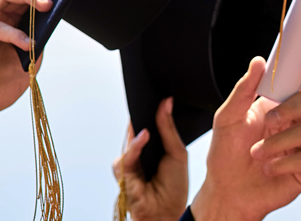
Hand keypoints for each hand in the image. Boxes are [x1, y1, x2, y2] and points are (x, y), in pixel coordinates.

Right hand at [113, 97, 189, 220]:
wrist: (167, 210)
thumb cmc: (174, 185)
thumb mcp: (177, 152)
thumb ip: (168, 128)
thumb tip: (166, 102)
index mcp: (152, 146)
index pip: (147, 123)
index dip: (150, 108)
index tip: (156, 91)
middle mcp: (139, 152)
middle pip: (136, 128)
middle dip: (142, 113)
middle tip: (150, 94)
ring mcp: (129, 161)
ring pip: (131, 139)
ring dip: (140, 127)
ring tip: (150, 111)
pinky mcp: (123, 171)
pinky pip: (128, 154)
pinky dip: (136, 145)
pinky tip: (145, 136)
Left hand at [190, 56, 300, 220]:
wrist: (225, 191)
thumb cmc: (226, 155)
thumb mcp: (227, 117)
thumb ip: (244, 89)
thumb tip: (258, 61)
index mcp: (276, 108)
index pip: (299, 84)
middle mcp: (291, 124)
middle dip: (291, 108)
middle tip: (270, 120)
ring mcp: (300, 147)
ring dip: (277, 143)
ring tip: (256, 154)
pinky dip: (284, 163)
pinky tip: (268, 169)